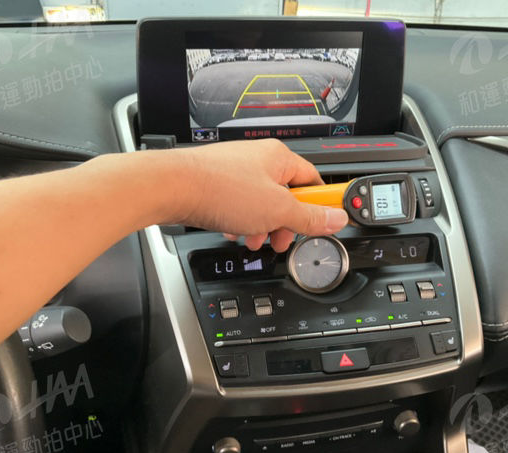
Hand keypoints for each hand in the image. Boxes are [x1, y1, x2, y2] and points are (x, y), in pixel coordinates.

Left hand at [163, 139, 347, 251]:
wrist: (171, 188)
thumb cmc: (219, 189)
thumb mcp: (277, 210)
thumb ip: (309, 217)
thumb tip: (336, 218)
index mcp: (280, 159)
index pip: (314, 182)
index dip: (320, 205)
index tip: (324, 222)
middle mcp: (258, 161)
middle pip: (287, 197)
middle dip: (285, 223)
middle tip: (281, 238)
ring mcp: (236, 172)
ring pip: (261, 205)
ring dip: (261, 226)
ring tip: (253, 238)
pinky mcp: (218, 185)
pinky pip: (239, 206)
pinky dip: (240, 222)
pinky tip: (232, 230)